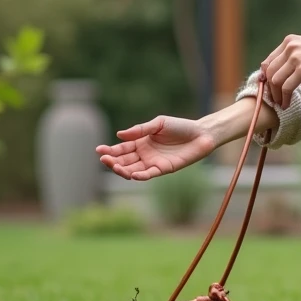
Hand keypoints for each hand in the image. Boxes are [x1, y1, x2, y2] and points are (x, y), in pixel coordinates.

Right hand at [96, 116, 215, 180]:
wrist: (201, 134)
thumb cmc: (180, 126)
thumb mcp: (158, 124)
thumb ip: (139, 130)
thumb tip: (119, 135)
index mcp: (141, 142)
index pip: (121, 148)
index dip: (110, 150)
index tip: (99, 150)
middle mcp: (144, 154)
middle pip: (124, 160)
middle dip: (112, 161)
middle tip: (104, 159)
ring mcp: (153, 163)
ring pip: (133, 169)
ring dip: (123, 170)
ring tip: (115, 167)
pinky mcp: (163, 169)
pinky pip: (149, 175)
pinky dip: (140, 175)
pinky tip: (132, 174)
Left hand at [261, 35, 300, 110]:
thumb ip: (292, 56)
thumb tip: (277, 73)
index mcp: (289, 41)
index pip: (268, 61)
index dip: (266, 77)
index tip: (270, 89)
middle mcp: (290, 47)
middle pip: (270, 72)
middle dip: (270, 88)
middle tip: (274, 99)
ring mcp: (296, 58)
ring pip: (276, 80)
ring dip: (276, 95)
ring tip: (281, 103)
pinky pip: (287, 87)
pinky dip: (285, 98)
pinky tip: (287, 104)